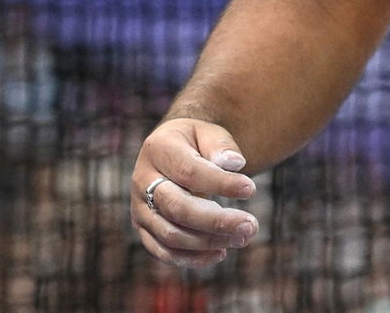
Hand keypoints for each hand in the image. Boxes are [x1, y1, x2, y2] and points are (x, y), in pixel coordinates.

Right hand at [131, 118, 259, 267]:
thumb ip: (221, 146)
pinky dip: (191, 258)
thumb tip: (234, 163)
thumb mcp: (209, 132)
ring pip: (170, 234)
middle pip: (177, 208)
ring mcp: (139, 207)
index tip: (251, 189)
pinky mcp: (144, 228)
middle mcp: (142, 180)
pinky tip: (220, 254)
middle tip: (250, 226)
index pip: (189, 172)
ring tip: (243, 237)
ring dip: (208, 242)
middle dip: (216, 221)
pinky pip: (163, 251)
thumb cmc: (197, 141)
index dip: (220, 183)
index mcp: (158, 149)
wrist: (173, 150)